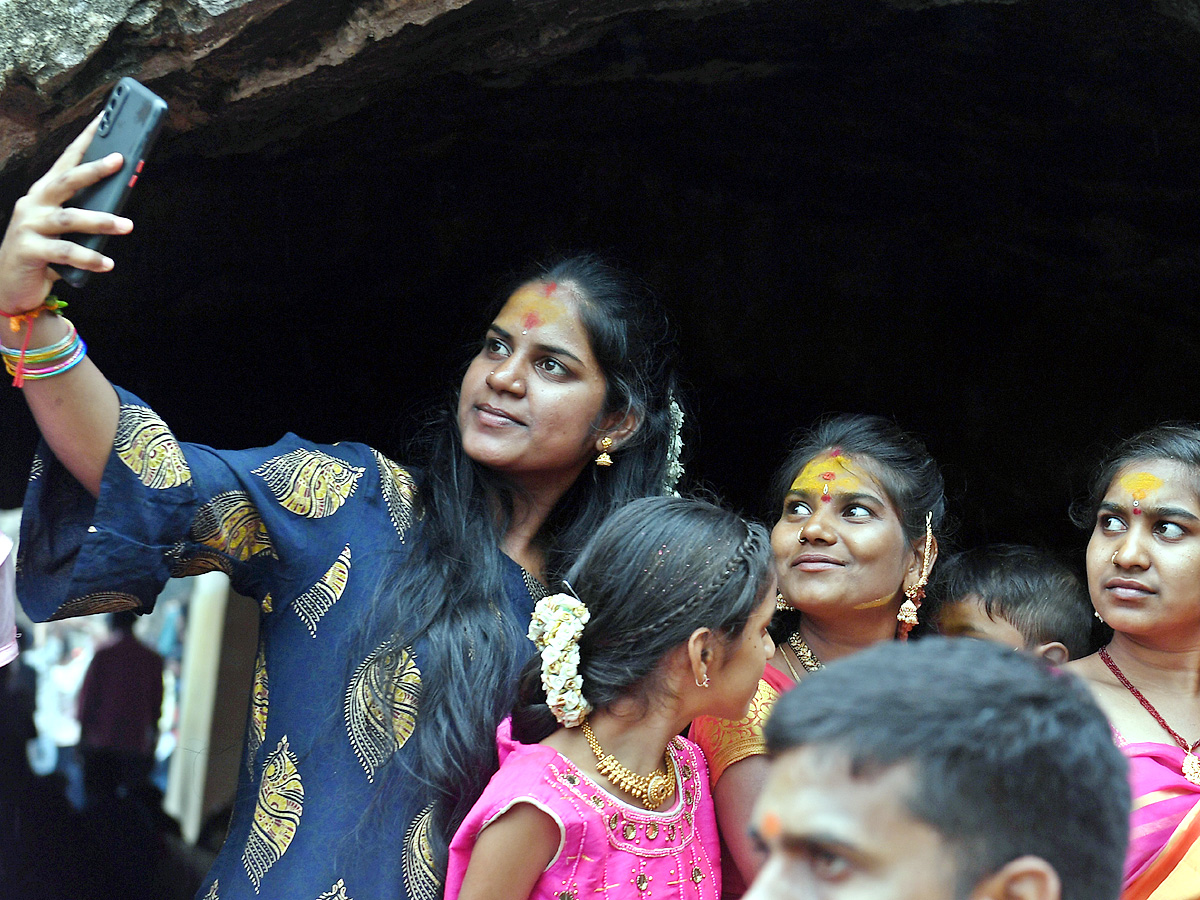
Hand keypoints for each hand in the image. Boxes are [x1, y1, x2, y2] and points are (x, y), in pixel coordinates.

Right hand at [0, 114, 132, 314]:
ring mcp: (28, 225)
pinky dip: (89, 258)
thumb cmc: (46, 253)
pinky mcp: (28, 250)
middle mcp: (34, 203)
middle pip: (65, 180)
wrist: (11, 286)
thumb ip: (86, 215)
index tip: (105, 119)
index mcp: (44, 193)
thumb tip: (120, 203)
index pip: (67, 159)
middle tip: (120, 160)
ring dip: (100, 220)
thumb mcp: (67, 230)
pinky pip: (64, 252)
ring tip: (127, 225)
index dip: (85, 139)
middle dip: (93, 169)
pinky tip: (107, 262)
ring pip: (69, 218)